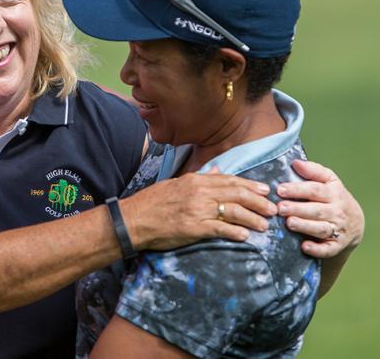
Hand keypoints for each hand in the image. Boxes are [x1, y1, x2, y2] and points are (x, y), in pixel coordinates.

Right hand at [121, 168, 277, 250]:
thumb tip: (218, 170)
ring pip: (234, 212)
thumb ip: (199, 178)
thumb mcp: (175, 184)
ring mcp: (197, 210)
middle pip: (237, 194)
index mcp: (195, 180)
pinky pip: (221, 229)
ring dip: (253, 218)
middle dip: (258, 201)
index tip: (265, 190)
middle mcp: (199, 193)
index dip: (250, 185)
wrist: (133, 220)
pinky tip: (246, 236)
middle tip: (273, 209)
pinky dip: (236, 232)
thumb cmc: (152, 202)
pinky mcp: (194, 228)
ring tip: (264, 226)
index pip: (229, 180)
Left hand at [277, 160, 363, 257]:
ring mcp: (337, 229)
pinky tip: (304, 246)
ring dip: (305, 226)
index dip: (298, 190)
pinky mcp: (336, 245)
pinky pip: (328, 249)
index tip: (280, 189)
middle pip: (316, 210)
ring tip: (289, 223)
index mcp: (333, 193)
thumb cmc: (333, 198)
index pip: (315, 190)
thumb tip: (296, 163)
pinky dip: (317, 249)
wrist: (354, 222)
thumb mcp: (329, 181)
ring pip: (321, 229)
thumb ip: (313, 171)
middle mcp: (336, 211)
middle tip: (280, 208)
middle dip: (297, 209)